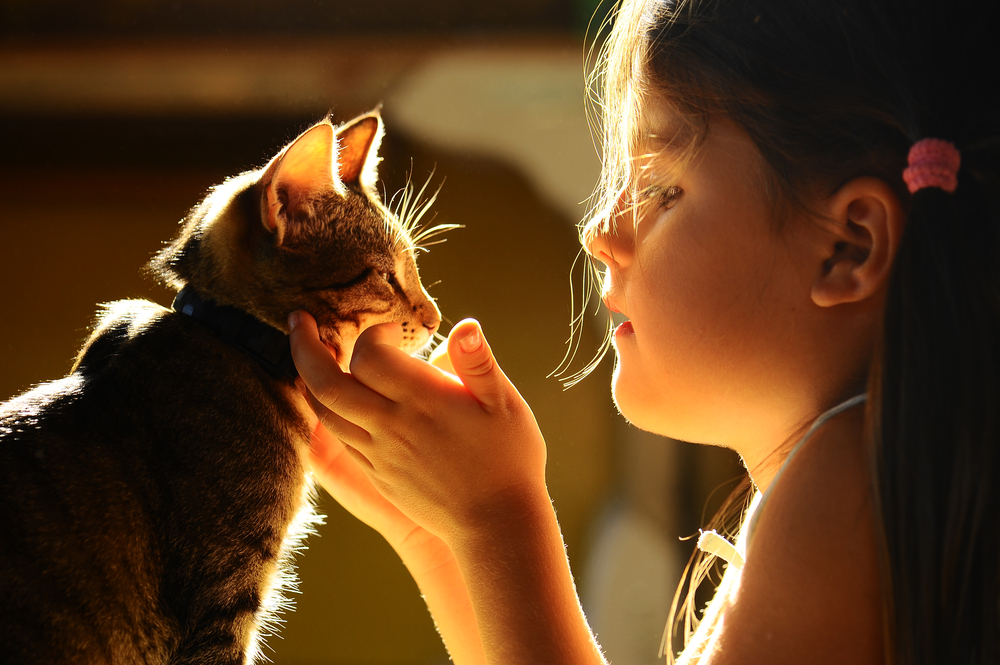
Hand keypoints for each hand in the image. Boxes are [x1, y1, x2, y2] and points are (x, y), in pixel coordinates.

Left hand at [288, 312, 548, 545]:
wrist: (496, 523)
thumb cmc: (508, 458)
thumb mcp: (504, 404)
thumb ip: (478, 362)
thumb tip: (465, 326)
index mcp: (422, 400)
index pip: (370, 355)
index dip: (373, 334)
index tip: (392, 331)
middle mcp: (391, 425)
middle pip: (326, 382)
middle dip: (304, 346)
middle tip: (298, 320)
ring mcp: (379, 453)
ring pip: (324, 412)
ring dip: (308, 379)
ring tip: (307, 356)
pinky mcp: (377, 474)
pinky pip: (337, 439)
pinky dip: (324, 412)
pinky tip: (331, 400)